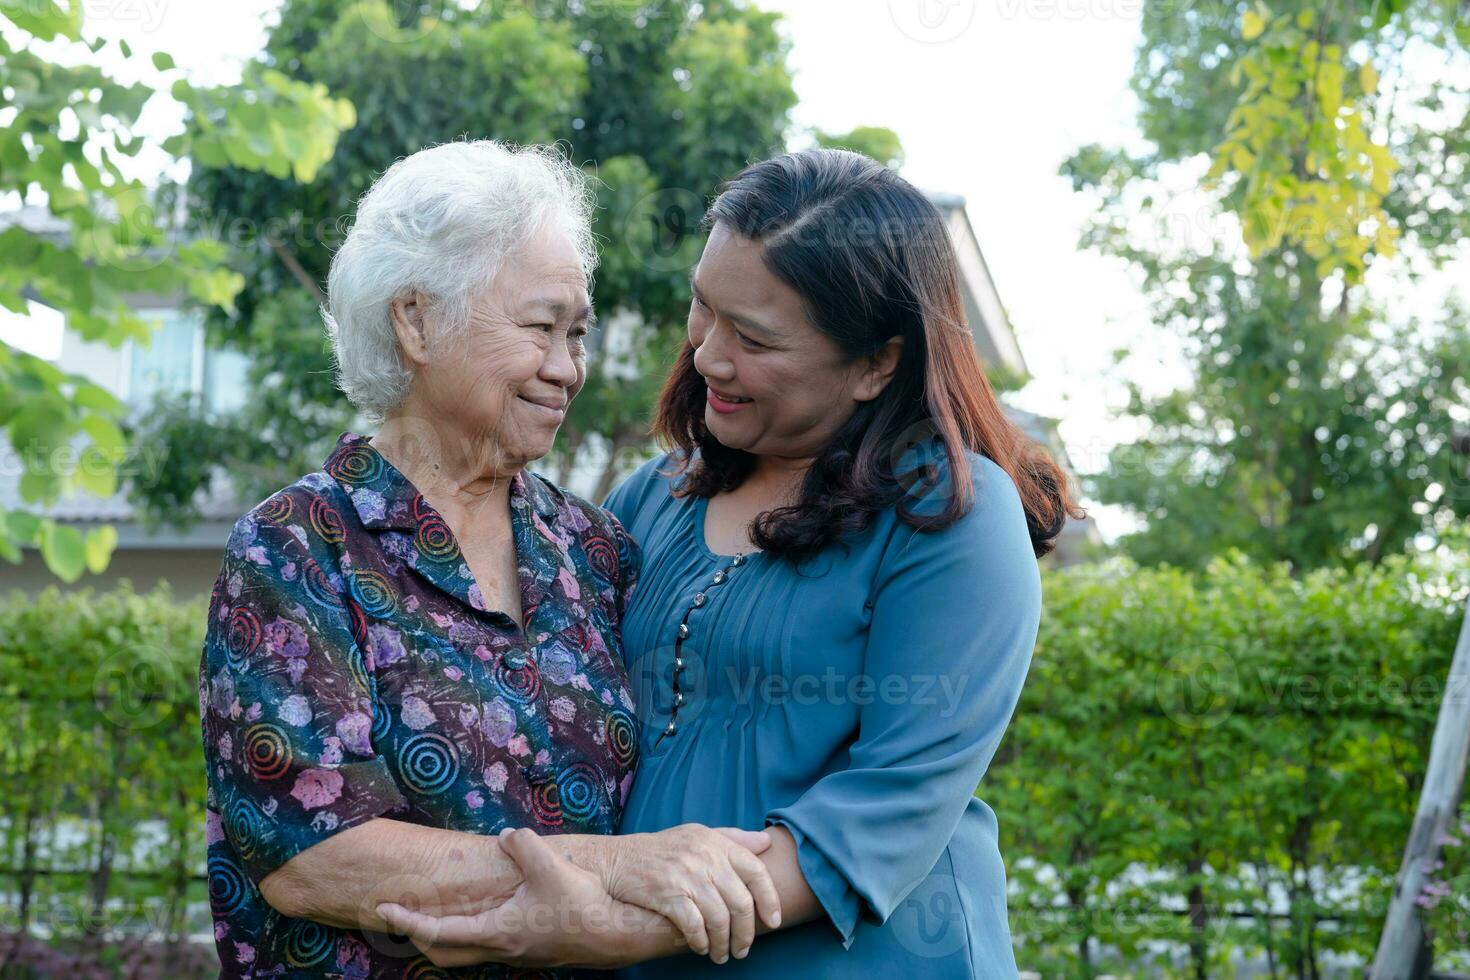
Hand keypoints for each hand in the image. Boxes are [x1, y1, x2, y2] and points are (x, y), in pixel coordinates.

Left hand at [377, 827, 675, 969]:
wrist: (616, 935)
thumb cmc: (580, 906)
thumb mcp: (549, 867)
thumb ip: (523, 845)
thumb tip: (507, 837)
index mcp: (496, 932)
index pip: (438, 932)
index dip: (408, 920)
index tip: (385, 908)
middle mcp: (501, 949)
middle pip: (444, 953)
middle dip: (418, 936)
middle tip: (404, 915)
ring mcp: (516, 954)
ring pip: (467, 953)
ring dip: (447, 936)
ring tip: (439, 911)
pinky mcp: (532, 951)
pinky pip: (490, 947)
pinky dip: (473, 932)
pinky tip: (487, 911)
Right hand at [594, 824, 781, 963]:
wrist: (619, 859)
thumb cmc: (664, 849)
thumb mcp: (699, 834)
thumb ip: (733, 838)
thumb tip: (766, 843)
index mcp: (717, 843)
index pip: (756, 872)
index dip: (770, 899)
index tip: (774, 922)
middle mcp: (705, 857)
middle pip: (741, 902)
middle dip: (746, 933)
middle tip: (743, 950)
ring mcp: (686, 875)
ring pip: (719, 919)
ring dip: (723, 944)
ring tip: (721, 955)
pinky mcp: (667, 893)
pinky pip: (694, 926)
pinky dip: (701, 941)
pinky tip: (701, 947)